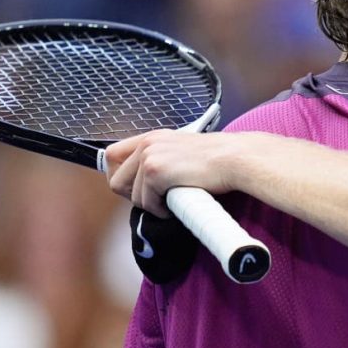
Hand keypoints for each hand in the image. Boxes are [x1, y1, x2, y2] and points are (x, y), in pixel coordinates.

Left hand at [106, 130, 247, 216]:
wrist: (235, 158)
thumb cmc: (218, 159)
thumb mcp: (181, 151)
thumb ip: (162, 160)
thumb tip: (148, 182)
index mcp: (152, 137)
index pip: (112, 155)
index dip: (119, 176)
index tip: (135, 188)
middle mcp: (147, 144)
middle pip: (115, 180)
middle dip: (133, 196)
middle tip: (155, 199)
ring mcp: (149, 157)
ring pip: (133, 196)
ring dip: (152, 204)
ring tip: (173, 200)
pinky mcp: (155, 171)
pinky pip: (147, 202)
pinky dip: (161, 209)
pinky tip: (177, 202)